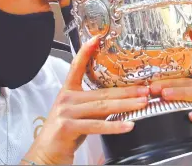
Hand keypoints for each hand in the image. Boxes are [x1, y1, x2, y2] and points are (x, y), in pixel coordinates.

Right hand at [22, 36, 149, 164]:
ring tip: (142, 103)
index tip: (97, 38)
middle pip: (101, 92)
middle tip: (145, 89)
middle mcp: (66, 99)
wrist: (46, 153)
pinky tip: (128, 124)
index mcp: (68, 92)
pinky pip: (96, 125)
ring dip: (125, 105)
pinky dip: (114, 126)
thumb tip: (118, 99)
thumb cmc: (64, 133)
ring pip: (101, 107)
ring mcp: (66, 112)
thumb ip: (92, 104)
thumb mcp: (77, 113)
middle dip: (126, 90)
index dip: (86, 51)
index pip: (76, 67)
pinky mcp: (67, 127)